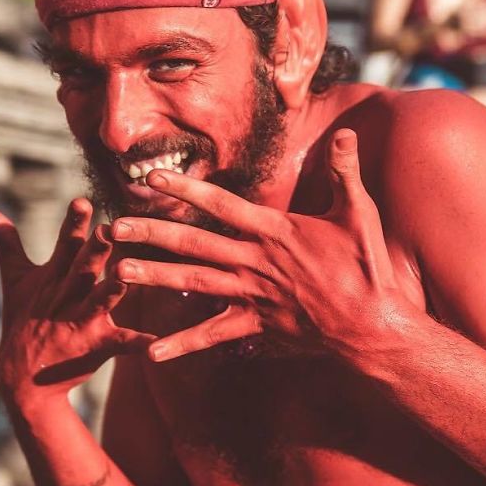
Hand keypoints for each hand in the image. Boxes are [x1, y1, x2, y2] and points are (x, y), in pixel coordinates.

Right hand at [0, 199, 153, 403]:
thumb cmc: (23, 318)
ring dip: (111, 290)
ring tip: (126, 276)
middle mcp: (67, 296)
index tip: (82, 202)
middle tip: (108, 231)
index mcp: (53, 276)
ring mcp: (81, 321)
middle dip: (93, 252)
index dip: (72, 225)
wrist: (23, 377)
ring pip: (98, 302)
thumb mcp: (14, 278)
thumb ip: (4, 240)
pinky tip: (154, 342)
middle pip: (81, 270)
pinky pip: (120, 344)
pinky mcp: (96, 345)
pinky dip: (137, 343)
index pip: (64, 245)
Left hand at [110, 130, 401, 362]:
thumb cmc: (366, 268)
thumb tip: (347, 132)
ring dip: (155, 278)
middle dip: (152, 233)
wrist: (370, 325)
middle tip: (114, 228)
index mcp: (275, 231)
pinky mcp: (255, 324)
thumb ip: (346, 172)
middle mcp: (256, 261)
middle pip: (194, 243)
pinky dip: (183, 344)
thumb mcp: (359, 214)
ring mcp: (252, 295)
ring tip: (118, 273)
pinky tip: (152, 353)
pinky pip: (213, 335)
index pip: (222, 205)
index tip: (153, 179)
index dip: (186, 189)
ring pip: (195, 283)